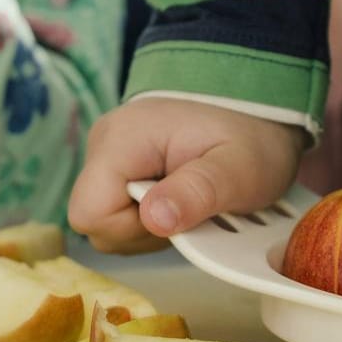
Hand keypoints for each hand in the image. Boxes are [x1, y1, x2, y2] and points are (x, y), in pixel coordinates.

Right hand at [69, 97, 307, 254]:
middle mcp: (102, 145)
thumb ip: (197, 191)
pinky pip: (118, 216)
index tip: (175, 215)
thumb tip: (154, 219)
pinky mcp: (116, 170)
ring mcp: (106, 156)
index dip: (131, 230)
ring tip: (188, 204)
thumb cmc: (248, 136)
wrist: (252, 108)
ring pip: (107, 226)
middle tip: (190, 211)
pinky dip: (149, 221)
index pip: (88, 213)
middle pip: (96, 224)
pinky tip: (178, 203)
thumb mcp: (239, 168)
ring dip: (149, 230)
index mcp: (121, 139)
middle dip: (145, 233)